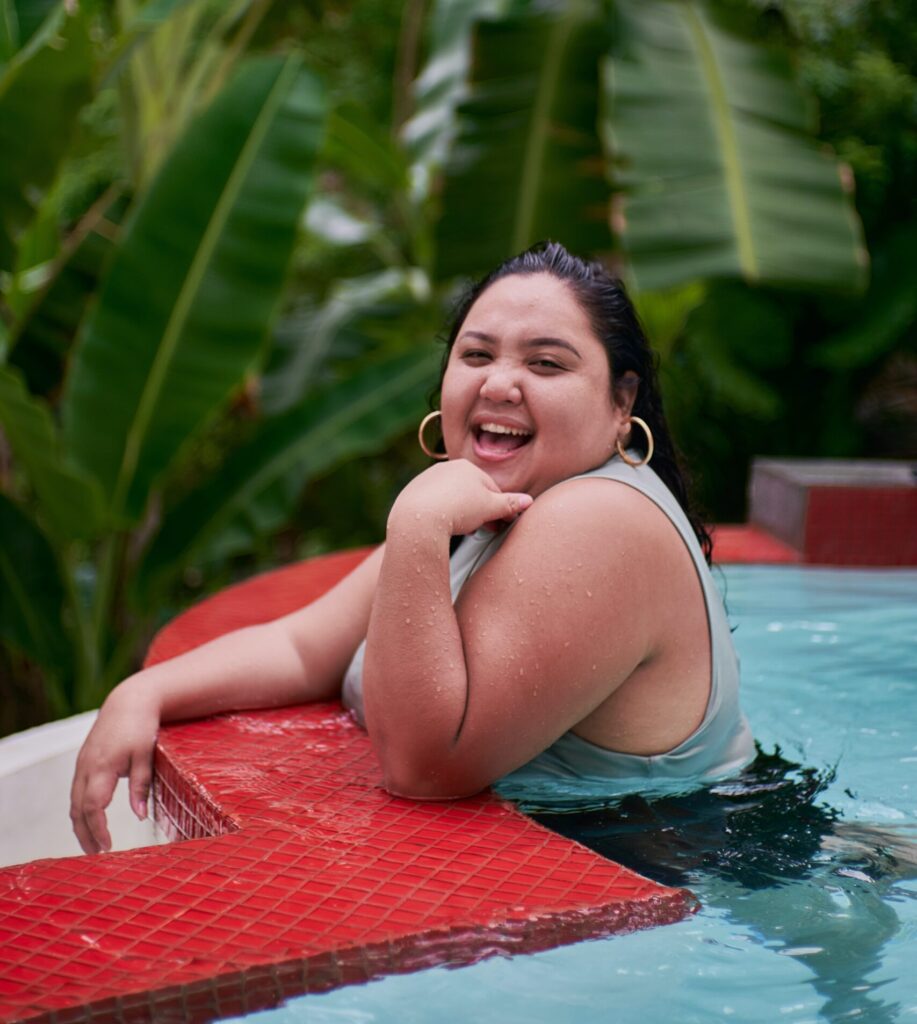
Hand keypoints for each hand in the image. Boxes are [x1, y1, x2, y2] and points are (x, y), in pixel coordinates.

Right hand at [70, 681, 159, 853]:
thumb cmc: (141, 726)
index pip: (93, 807)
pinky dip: (80, 810)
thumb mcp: (146, 755)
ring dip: (81, 825)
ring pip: (74, 802)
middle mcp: (86, 768)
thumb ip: (142, 786)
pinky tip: (90, 821)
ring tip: (93, 845)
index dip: (98, 829)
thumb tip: (140, 817)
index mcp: (101, 767)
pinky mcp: (83, 762)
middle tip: (98, 855)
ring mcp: (82, 764)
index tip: (107, 847)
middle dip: (86, 834)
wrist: (128, 701)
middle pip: (78, 810)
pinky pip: (76, 792)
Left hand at [388, 459, 532, 538]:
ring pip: (452, 498)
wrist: (418, 518)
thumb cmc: (456, 509)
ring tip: (465, 530)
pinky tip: (444, 527)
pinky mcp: (413, 493)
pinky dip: (442, 514)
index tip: (501, 524)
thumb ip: (510, 504)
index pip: (491, 489)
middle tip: (486, 530)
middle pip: (471, 492)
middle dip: (481, 511)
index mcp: (467, 467)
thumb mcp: (490, 508)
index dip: (499, 508)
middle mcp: (446, 468)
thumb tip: (528, 501)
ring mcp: (428, 479)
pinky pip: (434, 503)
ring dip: (462, 513)